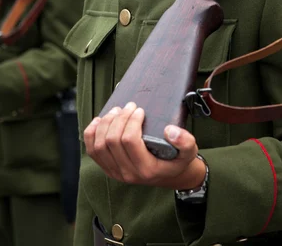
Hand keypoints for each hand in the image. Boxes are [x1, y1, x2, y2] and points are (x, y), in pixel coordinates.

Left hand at [83, 102, 205, 188]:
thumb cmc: (177, 160)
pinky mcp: (108, 168)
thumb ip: (185, 141)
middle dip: (119, 118)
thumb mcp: (189, 152)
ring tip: (117, 111)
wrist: (169, 175)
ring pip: (99, 145)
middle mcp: (127, 173)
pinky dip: (92, 133)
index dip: (131, 121)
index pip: (129, 141)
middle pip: (112, 141)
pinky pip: (92, 151)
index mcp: (146, 169)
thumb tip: (169, 130)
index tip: (139, 110)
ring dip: (105, 123)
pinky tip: (100, 121)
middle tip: (129, 106)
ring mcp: (115, 172)